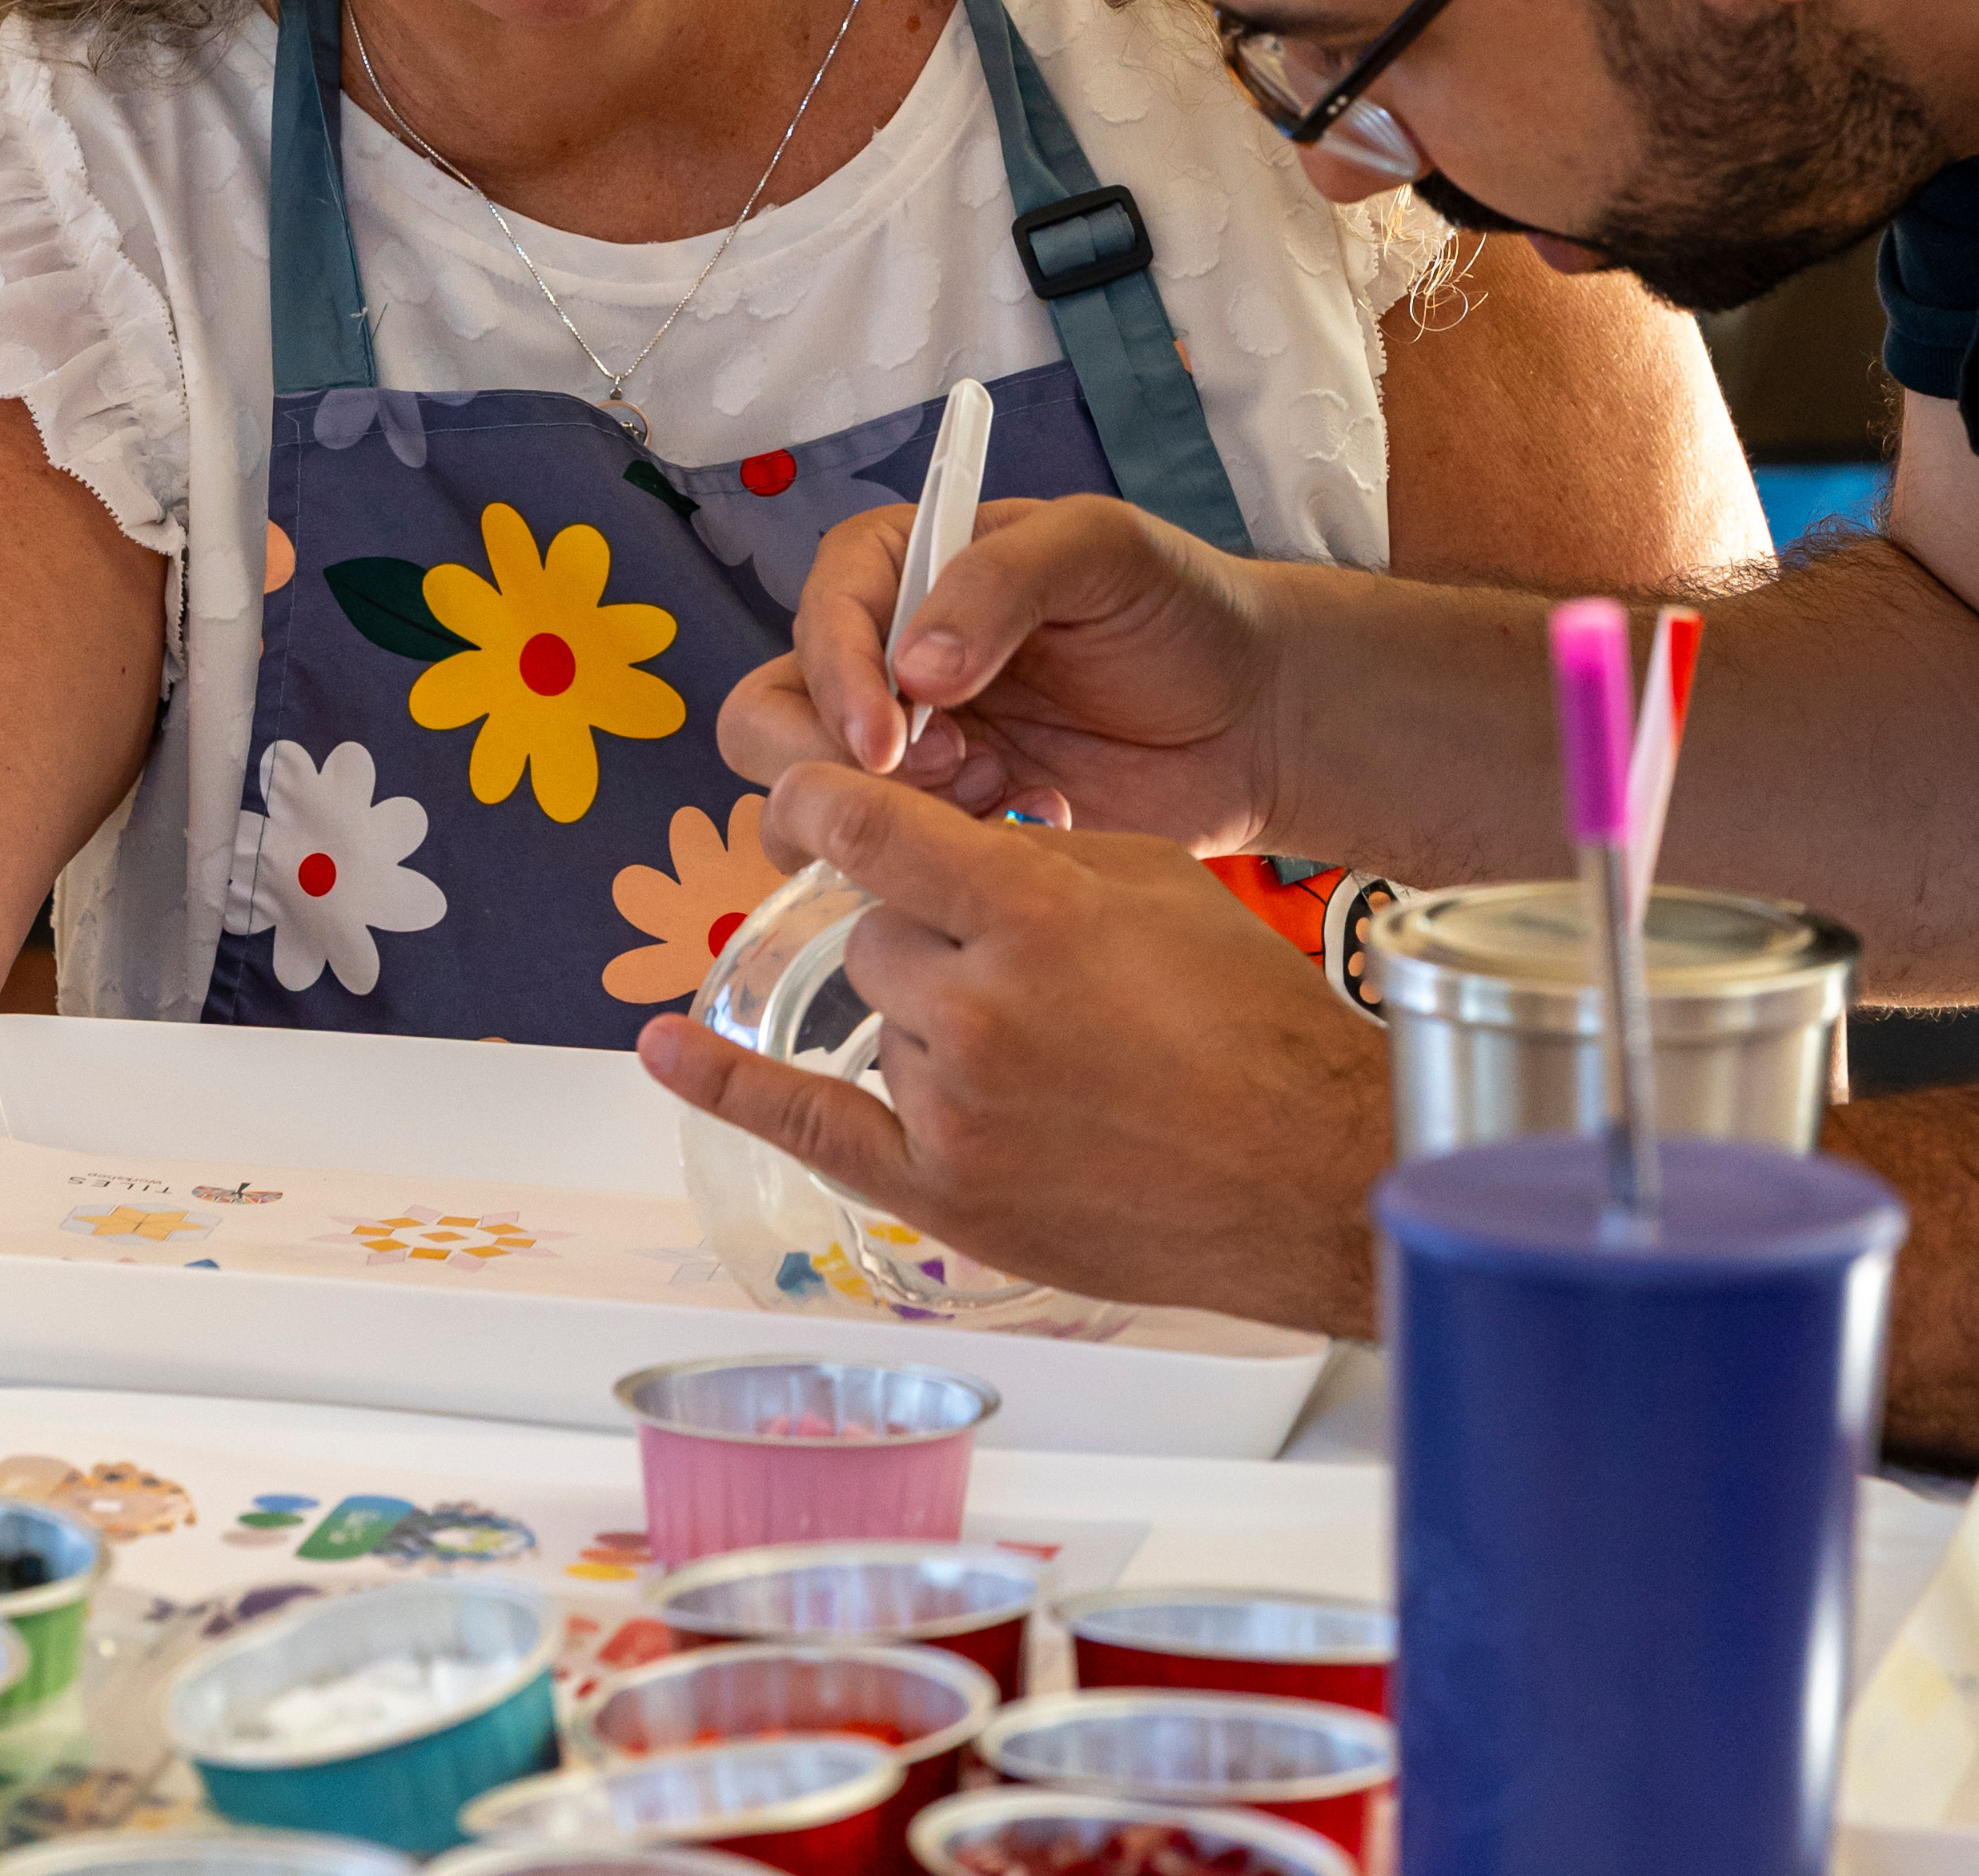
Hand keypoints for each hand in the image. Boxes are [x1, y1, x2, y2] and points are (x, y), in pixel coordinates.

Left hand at [638, 764, 1390, 1332]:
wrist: (1311, 1172)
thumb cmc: (1251, 1019)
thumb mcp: (1151, 879)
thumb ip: (1025, 852)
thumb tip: (931, 842)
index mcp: (1031, 914)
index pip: (870, 826)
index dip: (828, 796)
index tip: (807, 784)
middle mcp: (976, 1010)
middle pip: (874, 932)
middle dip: (928, 932)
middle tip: (1020, 965)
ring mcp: (953, 1109)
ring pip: (878, 1017)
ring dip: (932, 1016)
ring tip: (1048, 1053)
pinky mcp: (945, 1194)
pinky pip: (811, 1125)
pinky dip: (731, 1085)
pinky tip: (668, 1047)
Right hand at [717, 491, 1295, 853]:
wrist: (1259, 718)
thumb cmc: (1184, 609)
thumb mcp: (1101, 550)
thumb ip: (1001, 581)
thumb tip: (914, 666)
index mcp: (907, 568)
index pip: (818, 614)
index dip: (835, 679)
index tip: (890, 738)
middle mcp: (887, 660)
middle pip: (772, 716)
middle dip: (836, 760)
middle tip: (947, 772)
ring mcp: (913, 753)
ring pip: (813, 803)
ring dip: (888, 816)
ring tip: (1000, 792)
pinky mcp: (949, 828)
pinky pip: (890, 864)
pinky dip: (944, 860)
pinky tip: (1039, 822)